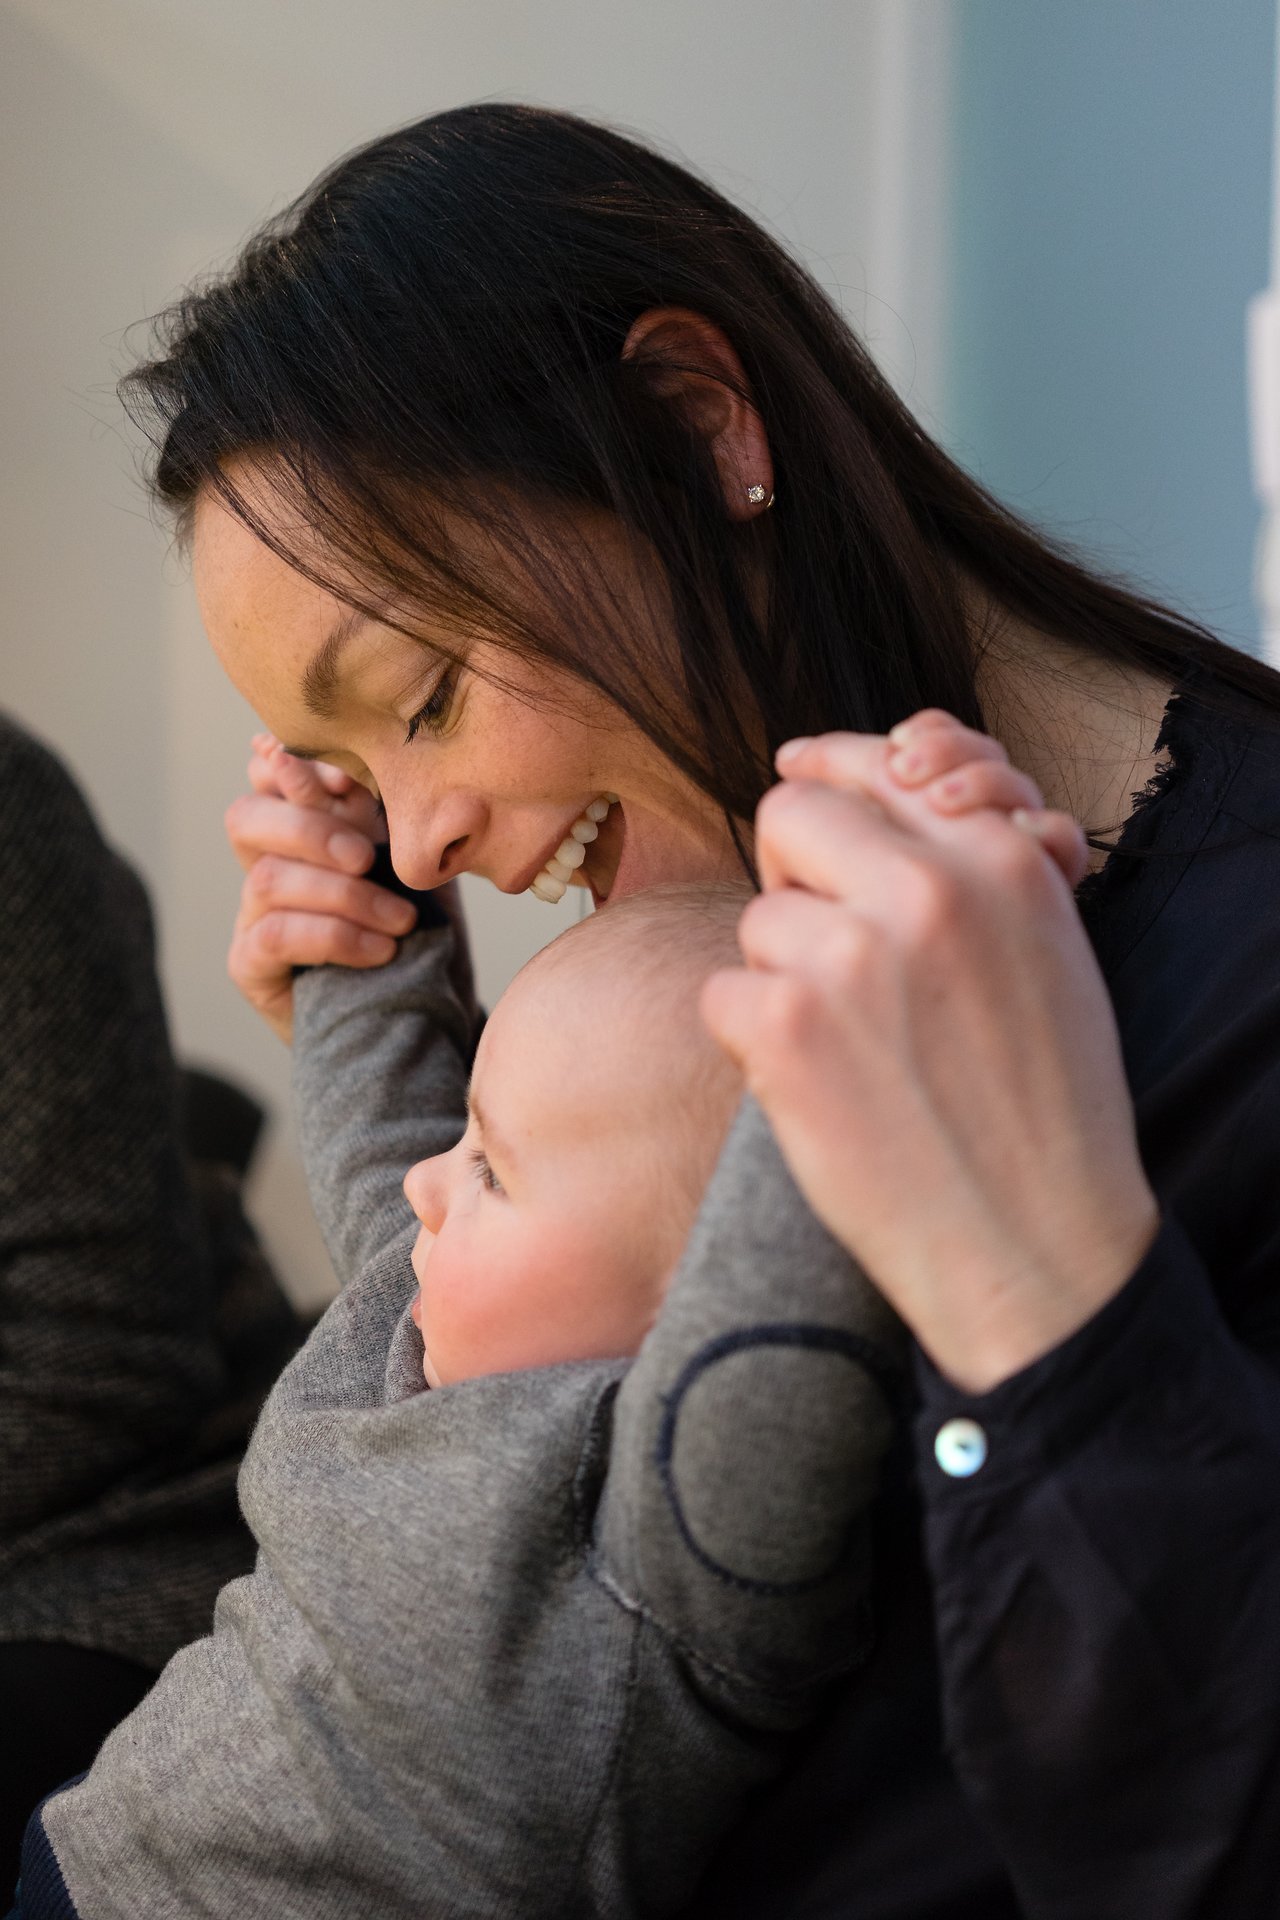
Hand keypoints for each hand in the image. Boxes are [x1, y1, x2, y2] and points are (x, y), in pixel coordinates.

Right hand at [224, 737, 415, 1042]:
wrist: (430, 1011)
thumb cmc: (422, 929)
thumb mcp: (411, 861)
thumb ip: (382, 814)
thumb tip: (352, 766)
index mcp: (302, 826)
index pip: (269, 776)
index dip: (296, 769)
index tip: (347, 779)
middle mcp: (266, 864)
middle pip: (246, 818)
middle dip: (309, 829)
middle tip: (365, 857)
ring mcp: (252, 914)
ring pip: (269, 879)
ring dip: (344, 896)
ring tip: (401, 919)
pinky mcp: (250, 964)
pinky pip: (275, 934)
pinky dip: (336, 937)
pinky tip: (382, 950)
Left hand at [701, 719, 1157, 1392]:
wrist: (1039, 1248)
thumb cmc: (1045, 1109)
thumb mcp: (1047, 953)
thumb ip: (973, 871)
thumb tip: (887, 798)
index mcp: (1004, 861)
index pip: (883, 766)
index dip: (831, 772)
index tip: (799, 774)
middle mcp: (930, 888)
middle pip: (792, 813)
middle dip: (791, 872)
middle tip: (823, 951)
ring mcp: (853, 953)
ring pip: (758, 921)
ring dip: (783, 980)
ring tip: (856, 1052)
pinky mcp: (787, 1025)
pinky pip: (722, 996)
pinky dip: (754, 1047)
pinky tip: (821, 1092)